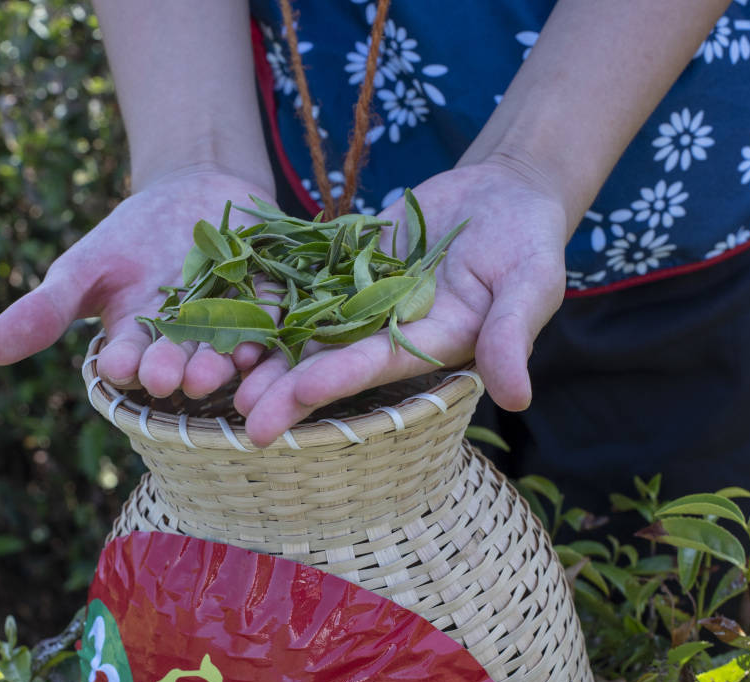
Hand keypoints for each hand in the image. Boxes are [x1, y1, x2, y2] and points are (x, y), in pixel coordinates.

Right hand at [0, 167, 276, 398]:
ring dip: (222, 362)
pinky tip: (263, 333)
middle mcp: (186, 350)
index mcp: (140, 347)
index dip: (125, 362)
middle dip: (175, 368)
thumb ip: (44, 311)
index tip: (118, 363)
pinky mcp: (272, 309)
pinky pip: (270, 320)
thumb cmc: (130, 238)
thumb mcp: (82, 269)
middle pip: (181, 363)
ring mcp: (232, 332)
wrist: (194, 192)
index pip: (128, 359)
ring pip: (228, 351)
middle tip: (170, 377)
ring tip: (214, 368)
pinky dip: (267, 326)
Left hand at [232, 157, 568, 446]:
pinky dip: (265, 301)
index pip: (378, 366)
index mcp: (431, 347)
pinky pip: (301, 285)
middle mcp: (389, 335)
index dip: (339, 379)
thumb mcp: (532, 283)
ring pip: (305, 333)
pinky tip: (220, 315)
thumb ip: (515, 335)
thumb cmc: (528, 242)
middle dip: (287, 392)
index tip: (299, 393)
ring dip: (265, 357)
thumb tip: (518, 398)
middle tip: (242, 420)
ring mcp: (362, 304)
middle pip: (331, 364)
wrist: (501, 193)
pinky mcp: (343, 270)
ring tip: (217, 379)